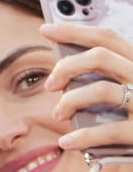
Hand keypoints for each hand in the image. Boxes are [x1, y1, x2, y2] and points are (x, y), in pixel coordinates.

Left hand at [41, 22, 132, 150]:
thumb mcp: (129, 86)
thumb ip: (106, 75)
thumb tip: (65, 68)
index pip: (107, 37)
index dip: (74, 31)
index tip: (47, 29)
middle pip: (100, 57)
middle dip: (67, 67)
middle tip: (50, 85)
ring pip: (101, 89)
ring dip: (70, 102)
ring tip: (58, 115)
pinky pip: (109, 130)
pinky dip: (82, 136)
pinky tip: (66, 142)